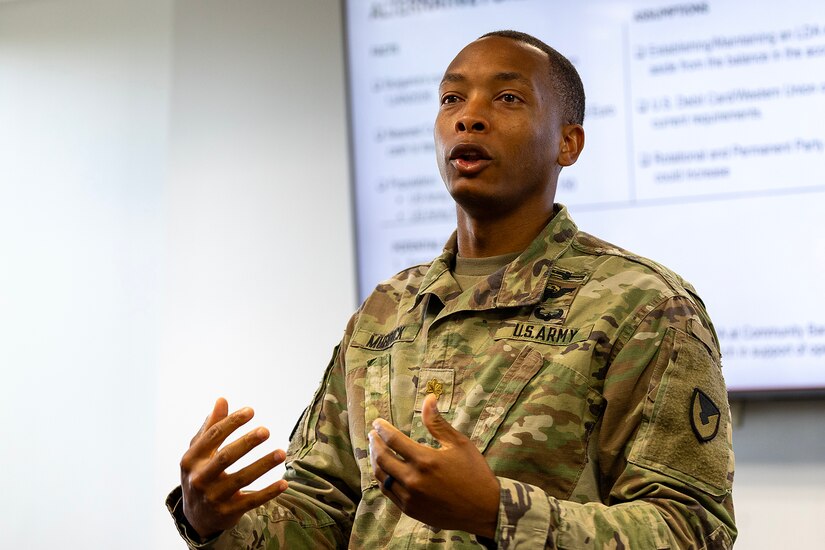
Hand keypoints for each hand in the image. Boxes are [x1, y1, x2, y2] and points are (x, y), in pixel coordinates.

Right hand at [180, 398, 287, 538]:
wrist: (195, 516)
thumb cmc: (201, 474)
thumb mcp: (199, 452)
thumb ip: (211, 426)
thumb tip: (222, 400)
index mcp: (192, 459)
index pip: (213, 436)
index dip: (232, 422)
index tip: (251, 411)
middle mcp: (200, 478)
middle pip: (226, 457)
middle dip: (246, 443)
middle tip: (266, 431)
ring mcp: (214, 497)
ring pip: (241, 479)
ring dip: (263, 465)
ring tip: (281, 453)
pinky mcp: (228, 512)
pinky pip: (251, 501)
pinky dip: (268, 493)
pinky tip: (284, 483)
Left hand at [368, 394, 499, 537]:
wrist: (484, 509)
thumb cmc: (474, 473)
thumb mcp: (459, 444)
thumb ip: (438, 422)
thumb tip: (428, 398)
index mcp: (425, 460)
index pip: (393, 439)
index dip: (382, 428)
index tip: (377, 422)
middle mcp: (413, 480)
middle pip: (382, 458)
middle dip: (374, 443)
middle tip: (372, 434)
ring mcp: (410, 497)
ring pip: (382, 477)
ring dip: (374, 461)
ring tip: (374, 450)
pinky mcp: (410, 510)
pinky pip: (388, 493)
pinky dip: (382, 479)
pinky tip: (384, 471)